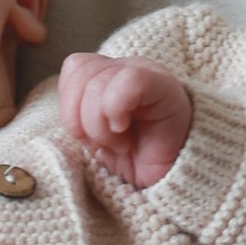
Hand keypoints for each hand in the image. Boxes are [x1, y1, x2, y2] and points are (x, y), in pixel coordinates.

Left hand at [59, 49, 193, 189]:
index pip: (74, 68)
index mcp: (108, 74)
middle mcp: (126, 67)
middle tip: (104, 142)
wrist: (175, 177)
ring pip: (97, 81)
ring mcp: (146, 72)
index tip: (88, 136)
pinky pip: (127, 82)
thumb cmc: (137, 158)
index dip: (70, 106)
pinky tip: (125, 132)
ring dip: (98, 124)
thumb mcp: (96, 140)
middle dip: (80, 120)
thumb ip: (79, 118)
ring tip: (119, 142)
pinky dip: (116, 111)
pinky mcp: (162, 85)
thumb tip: (70, 114)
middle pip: (81, 75)